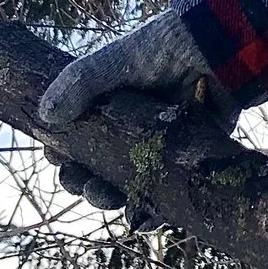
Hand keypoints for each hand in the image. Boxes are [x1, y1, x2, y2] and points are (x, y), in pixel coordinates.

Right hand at [37, 10, 228, 210]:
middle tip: (83, 183)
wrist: (221, 51)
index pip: (73, 137)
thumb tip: (46, 115)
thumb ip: (81, 83)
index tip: (58, 157)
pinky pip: (163, 196)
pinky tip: (140, 219)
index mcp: (109, 104)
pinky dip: (150, 213)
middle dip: (82, 182)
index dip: (61, 151)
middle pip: (95, 167)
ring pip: (124, 185)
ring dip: (109, 198)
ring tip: (108, 198)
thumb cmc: (166, 49)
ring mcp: (157, 146)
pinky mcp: (185, 161)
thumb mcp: (117, 61)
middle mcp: (130, 127)